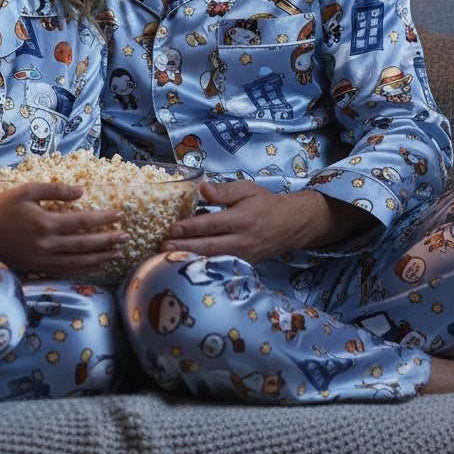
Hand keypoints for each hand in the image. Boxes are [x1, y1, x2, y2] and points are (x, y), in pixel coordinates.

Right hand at [0, 183, 129, 275]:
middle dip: (108, 241)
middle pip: (85, 244)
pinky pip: (64, 271)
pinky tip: (94, 266)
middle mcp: (46, 244)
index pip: (83, 222)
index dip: (104, 219)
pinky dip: (82, 270)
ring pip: (77, 261)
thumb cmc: (3, 205)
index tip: (121, 215)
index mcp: (45, 223)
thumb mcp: (28, 190)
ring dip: (99, 257)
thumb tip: (81, 192)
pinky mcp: (36, 267)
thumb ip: (56, 190)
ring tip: (116, 253)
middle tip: (126, 237)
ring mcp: (41, 259)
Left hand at [162, 182, 380, 263]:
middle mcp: (243, 240)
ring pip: (212, 260)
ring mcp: (243, 256)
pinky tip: (186, 264)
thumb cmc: (265, 204)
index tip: (173, 228)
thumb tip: (202, 188)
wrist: (290, 224)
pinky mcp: (244, 264)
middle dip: (184, 247)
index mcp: (242, 219)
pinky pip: (220, 265)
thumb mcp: (247, 189)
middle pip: (209, 246)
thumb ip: (223, 190)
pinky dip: (202, 265)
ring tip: (168, 257)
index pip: (212, 224)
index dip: (191, 227)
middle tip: (163, 246)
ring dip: (189, 259)